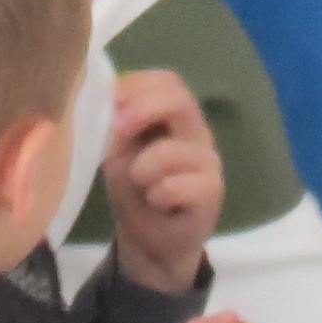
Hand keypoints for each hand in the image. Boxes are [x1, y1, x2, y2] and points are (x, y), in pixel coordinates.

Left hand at [104, 70, 222, 294]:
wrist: (152, 241)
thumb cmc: (135, 191)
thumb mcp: (116, 153)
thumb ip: (116, 127)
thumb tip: (109, 101)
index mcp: (175, 117)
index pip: (168, 81)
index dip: (137, 84)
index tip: (109, 99)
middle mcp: (197, 133)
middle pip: (181, 100)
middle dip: (142, 110)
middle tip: (119, 129)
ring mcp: (209, 162)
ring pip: (169, 151)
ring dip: (141, 170)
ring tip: (140, 185)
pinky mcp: (212, 192)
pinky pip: (175, 186)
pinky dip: (156, 195)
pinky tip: (157, 203)